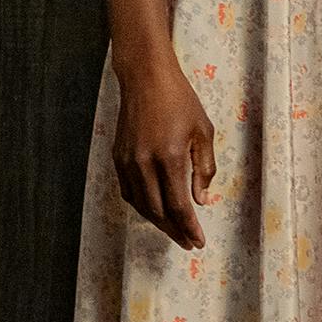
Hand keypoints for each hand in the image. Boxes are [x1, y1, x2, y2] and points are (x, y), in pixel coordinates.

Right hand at [114, 54, 216, 248]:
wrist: (145, 79)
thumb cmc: (180, 101)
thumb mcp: (203, 132)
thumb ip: (204, 168)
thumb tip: (201, 200)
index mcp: (169, 157)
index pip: (178, 205)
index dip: (189, 227)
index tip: (198, 241)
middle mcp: (143, 163)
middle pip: (157, 211)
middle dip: (174, 231)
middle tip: (189, 243)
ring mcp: (127, 161)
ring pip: (140, 205)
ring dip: (158, 222)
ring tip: (175, 232)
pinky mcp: (117, 157)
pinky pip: (128, 192)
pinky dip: (142, 206)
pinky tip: (155, 211)